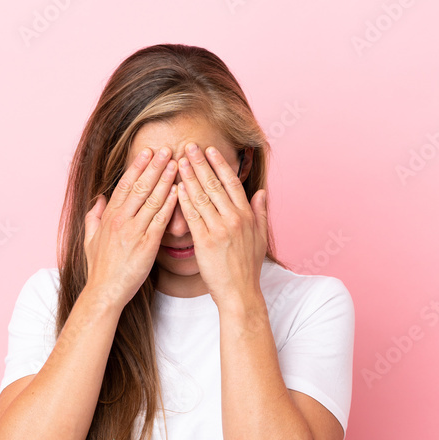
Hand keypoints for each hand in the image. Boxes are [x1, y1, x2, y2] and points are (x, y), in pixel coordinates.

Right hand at [83, 146, 178, 311]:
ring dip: (165, 179)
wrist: (104, 291)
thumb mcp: (89, 239)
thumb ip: (93, 217)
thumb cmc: (99, 268)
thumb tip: (98, 200)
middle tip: (167, 149)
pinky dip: (170, 204)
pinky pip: (160, 220)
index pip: (125, 185)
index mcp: (108, 216)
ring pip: (152, 200)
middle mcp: (121, 220)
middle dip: (154, 166)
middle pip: (140, 187)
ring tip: (176, 163)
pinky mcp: (146, 245)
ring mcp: (134, 232)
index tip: (147, 152)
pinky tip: (178, 191)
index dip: (137, 167)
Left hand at [175, 143, 267, 309]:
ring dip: (189, 177)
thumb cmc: (248, 267)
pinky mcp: (205, 242)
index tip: (210, 150)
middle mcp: (234, 219)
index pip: (231, 183)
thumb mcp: (260, 237)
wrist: (240, 293)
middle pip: (214, 185)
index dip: (220, 164)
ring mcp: (220, 229)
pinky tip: (176, 187)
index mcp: (247, 215)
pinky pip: (192, 216)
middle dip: (200, 164)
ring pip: (202, 197)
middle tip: (188, 146)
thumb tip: (262, 192)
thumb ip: (261, 212)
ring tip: (178, 161)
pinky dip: (184, 200)